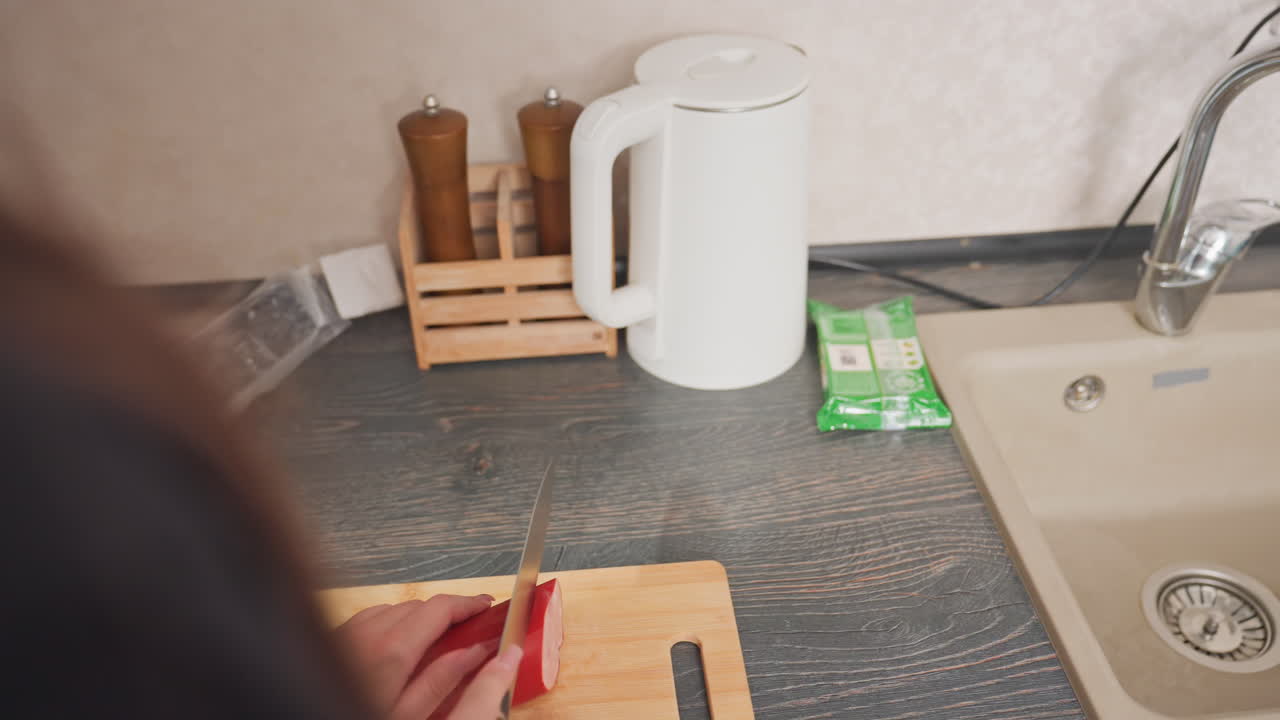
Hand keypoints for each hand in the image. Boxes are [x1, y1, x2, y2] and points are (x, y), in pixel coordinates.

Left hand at [336, 595, 522, 719]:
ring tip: (433, 642)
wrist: (312, 715)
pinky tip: (398, 644)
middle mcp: (368, 632)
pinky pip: (372, 616)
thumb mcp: (412, 715)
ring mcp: (349, 631)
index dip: (468, 603)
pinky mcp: (337, 636)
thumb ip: (444, 679)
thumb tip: (477, 650)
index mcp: (392, 651)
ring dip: (419, 618)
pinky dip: (393, 622)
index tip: (485, 607)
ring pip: (397, 608)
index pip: (440, 608)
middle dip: (447, 614)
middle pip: (421, 605)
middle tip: (467, 631)